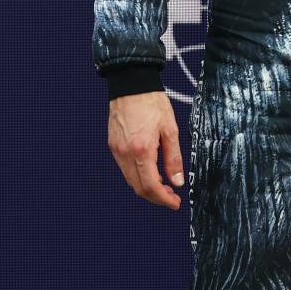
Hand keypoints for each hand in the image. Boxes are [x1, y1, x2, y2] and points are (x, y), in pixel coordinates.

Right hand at [108, 91, 184, 209]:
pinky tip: (150, 172)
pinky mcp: (113, 146)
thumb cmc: (153, 104)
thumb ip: (173, 158)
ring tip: (164, 186)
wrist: (132, 85)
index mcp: (142, 150)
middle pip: (138, 188)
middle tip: (172, 197)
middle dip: (156, 197)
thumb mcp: (171, 129)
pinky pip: (125, 169)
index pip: (150, 186)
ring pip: (130, 180)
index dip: (163, 199)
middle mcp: (125, 154)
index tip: (175, 203)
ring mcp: (116, 151)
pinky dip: (138, 176)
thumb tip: (177, 181)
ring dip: (146, 188)